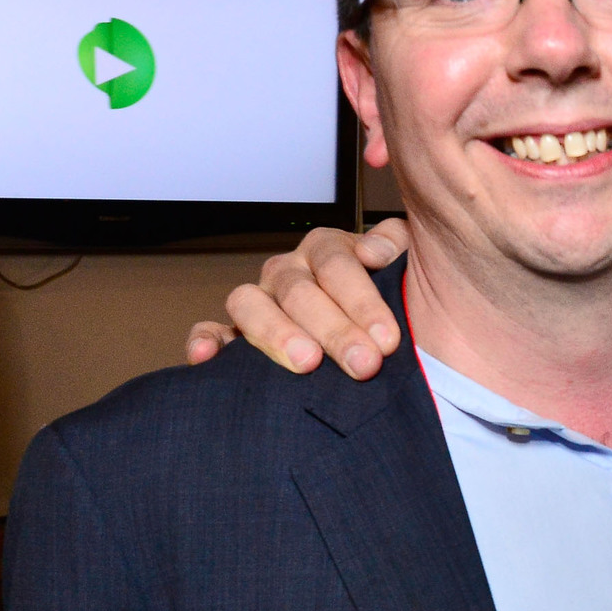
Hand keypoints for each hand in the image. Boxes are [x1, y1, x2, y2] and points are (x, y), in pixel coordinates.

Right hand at [184, 218, 407, 378]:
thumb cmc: (391, 304)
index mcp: (326, 251)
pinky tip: (209, 357)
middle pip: (298, 290)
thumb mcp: (406, 268)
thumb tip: (376, 250)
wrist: (376, 339)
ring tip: (307, 363)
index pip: (337, 264)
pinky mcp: (235, 335)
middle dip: (334, 329)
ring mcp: (259, 302)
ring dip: (277, 333)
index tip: (388, 338)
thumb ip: (398, 247)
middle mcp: (288, 272)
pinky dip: (205, 341)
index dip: (363, 300)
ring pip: (249, 303)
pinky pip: (211, 331)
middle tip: (363, 363)